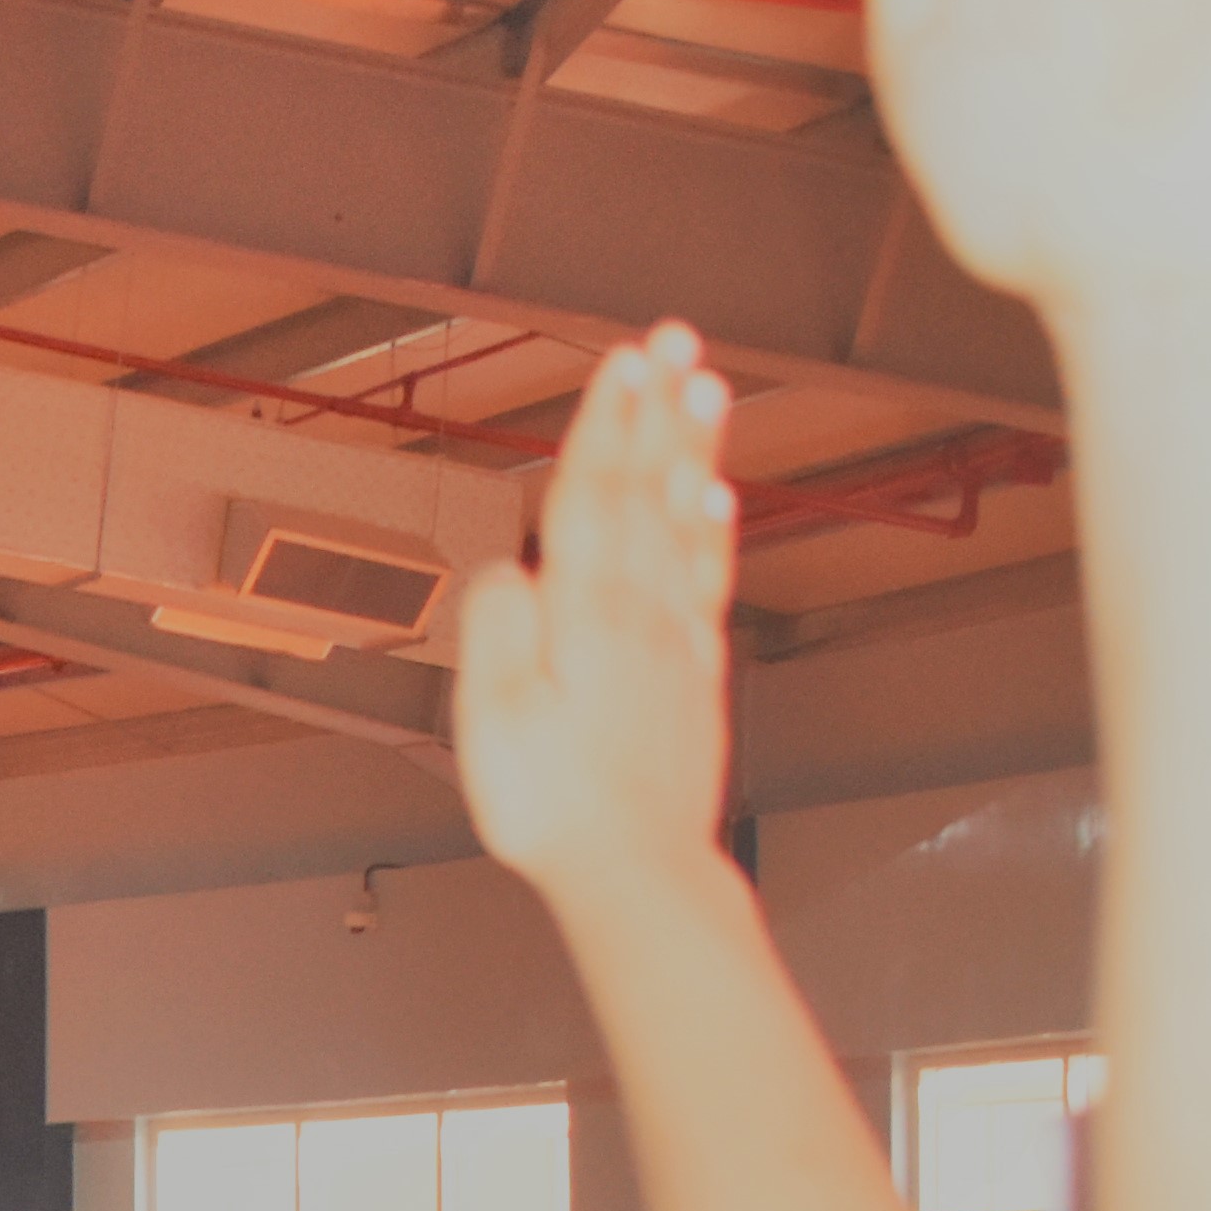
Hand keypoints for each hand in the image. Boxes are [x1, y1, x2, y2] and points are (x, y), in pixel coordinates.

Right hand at [457, 331, 742, 900]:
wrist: (637, 869)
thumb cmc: (555, 806)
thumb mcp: (492, 718)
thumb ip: (497, 629)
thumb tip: (507, 568)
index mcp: (584, 615)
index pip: (594, 497)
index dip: (606, 423)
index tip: (621, 360)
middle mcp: (640, 613)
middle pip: (647, 492)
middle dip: (656, 411)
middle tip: (672, 341)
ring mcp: (675, 641)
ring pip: (686, 525)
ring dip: (695, 450)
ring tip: (706, 387)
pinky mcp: (695, 675)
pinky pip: (707, 583)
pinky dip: (715, 530)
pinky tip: (718, 499)